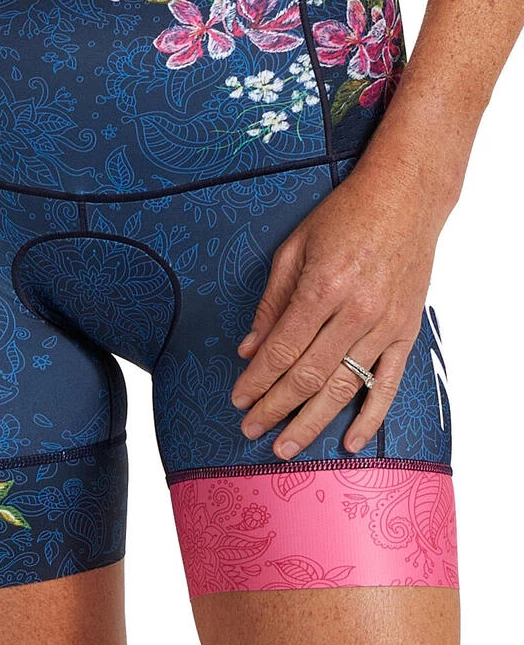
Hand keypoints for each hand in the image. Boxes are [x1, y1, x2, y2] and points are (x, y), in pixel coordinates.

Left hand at [230, 149, 447, 460]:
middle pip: (308, 375)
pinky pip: (388, 383)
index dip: (257, 380)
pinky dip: (370, 416)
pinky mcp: (406, 331)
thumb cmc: (343, 216)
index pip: (282, 350)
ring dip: (312, 421)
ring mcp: (385, 325)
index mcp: (322, 288)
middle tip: (250, 428)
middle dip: (275, 407)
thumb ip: (271, 303)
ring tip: (286, 446)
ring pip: (343, 387)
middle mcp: (356, 312)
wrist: (405, 197)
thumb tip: (248, 349)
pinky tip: (351, 442)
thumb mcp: (293, 249)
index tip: (238, 399)